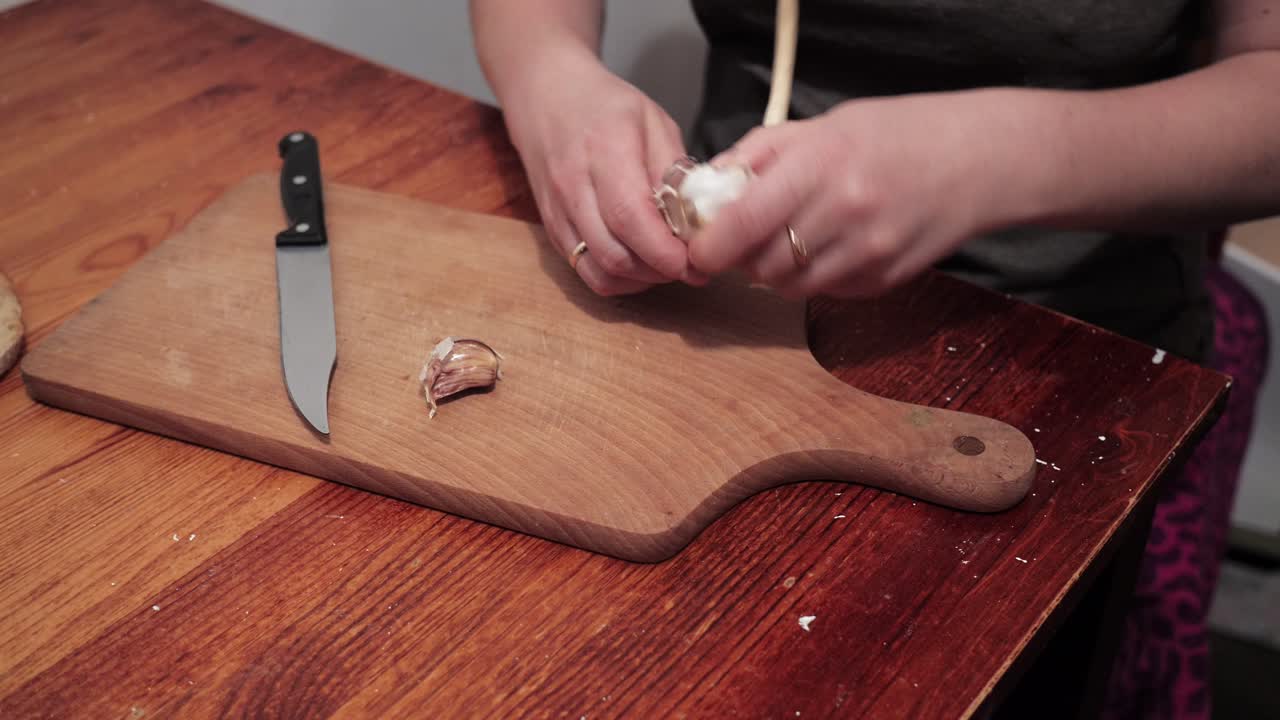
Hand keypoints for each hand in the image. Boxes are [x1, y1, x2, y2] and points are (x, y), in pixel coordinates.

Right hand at [503, 51, 703, 294]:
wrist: (545, 94)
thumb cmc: (605, 104)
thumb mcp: (654, 121)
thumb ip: (675, 172)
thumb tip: (698, 221)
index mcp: (605, 149)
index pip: (631, 217)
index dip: (664, 251)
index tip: (695, 262)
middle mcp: (573, 185)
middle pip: (615, 254)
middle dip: (659, 271)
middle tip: (688, 265)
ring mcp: (556, 210)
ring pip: (598, 272)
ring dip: (638, 280)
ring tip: (663, 265)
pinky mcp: (551, 228)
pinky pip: (583, 270)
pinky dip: (616, 278)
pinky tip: (637, 264)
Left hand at [687, 93, 1029, 298]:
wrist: (981, 160)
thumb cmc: (897, 133)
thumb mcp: (824, 125)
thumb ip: (760, 154)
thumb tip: (707, 185)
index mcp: (823, 164)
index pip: (743, 223)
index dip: (708, 246)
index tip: (697, 249)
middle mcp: (845, 213)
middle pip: (761, 263)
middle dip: (742, 258)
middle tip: (743, 240)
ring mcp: (869, 253)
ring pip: (790, 286)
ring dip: (775, 270)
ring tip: (788, 240)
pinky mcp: (884, 281)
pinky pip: (825, 292)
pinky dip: (813, 277)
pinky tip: (829, 247)